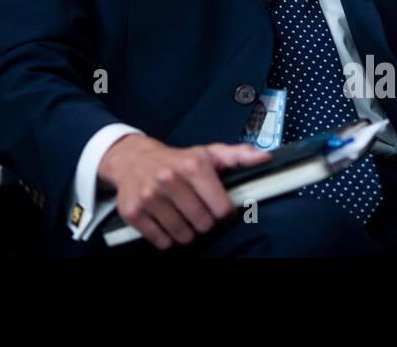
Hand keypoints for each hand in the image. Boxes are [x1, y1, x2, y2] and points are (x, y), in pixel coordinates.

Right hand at [97, 134, 271, 249]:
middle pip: (203, 225)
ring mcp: (149, 196)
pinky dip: (166, 238)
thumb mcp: (207, 154)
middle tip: (197, 211)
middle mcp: (169, 179)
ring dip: (186, 232)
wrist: (132, 159)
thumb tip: (265, 158)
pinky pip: (161, 242)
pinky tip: (165, 221)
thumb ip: (238, 156)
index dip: (224, 213)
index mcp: (192, 166)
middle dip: (204, 222)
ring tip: (182, 216)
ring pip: (183, 236)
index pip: (222, 209)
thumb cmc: (177, 160)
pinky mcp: (133, 212)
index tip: (219, 209)